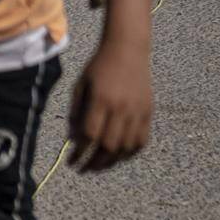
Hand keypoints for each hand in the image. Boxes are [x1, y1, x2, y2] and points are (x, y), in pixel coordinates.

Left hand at [67, 40, 151, 172]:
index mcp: (101, 99)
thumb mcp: (81, 84)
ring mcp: (137, 111)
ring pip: (126, 147)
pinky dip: (130, 153)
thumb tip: (73, 140)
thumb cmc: (98, 66)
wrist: (127, 50)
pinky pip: (142, 140)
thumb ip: (76, 112)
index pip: (89, 135)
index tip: (71, 161)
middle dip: (94, 163)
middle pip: (108, 146)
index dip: (79, 152)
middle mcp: (121, 107)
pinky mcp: (148, 112)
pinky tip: (118, 156)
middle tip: (83, 169)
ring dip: (112, 161)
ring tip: (99, 166)